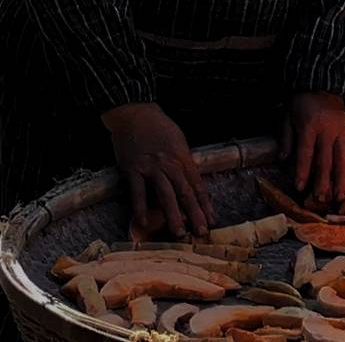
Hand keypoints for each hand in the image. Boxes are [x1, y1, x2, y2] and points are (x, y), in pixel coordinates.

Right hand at [101, 101, 209, 236]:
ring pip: (165, 194)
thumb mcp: (178, 140)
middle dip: (194, 214)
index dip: (205, 204)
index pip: (197, 184)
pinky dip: (140, 208)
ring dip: (173, 215)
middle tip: (201, 232)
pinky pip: (138, 192)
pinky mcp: (132, 169)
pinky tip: (143, 222)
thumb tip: (194, 184)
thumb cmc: (158, 126)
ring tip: (179, 233)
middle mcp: (169, 163)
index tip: (211, 220)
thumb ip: (185, 162)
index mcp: (182, 156)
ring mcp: (150, 167)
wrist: (134, 112)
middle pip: (184, 192)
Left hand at [280, 90, 344, 206]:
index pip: (306, 152)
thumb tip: (282, 158)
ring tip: (339, 197)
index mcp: (310, 126)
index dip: (303, 171)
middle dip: (323, 181)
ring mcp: (341, 134)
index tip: (300, 187)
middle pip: (326, 160)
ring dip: (342, 180)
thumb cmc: (303, 104)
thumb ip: (286, 137)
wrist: (325, 86)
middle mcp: (327, 131)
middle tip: (320, 199)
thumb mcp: (288, 115)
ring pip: (343, 160)